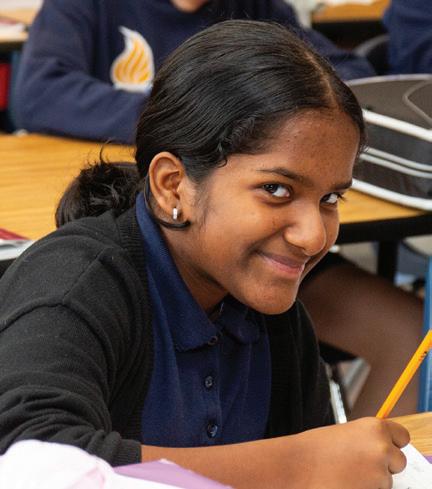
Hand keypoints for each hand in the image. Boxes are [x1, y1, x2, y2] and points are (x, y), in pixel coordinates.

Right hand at [284, 417, 408, 488]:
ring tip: (347, 472)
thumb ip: (368, 438)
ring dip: (373, 479)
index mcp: (375, 428)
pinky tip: (346, 482)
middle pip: (399, 461)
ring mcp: (380, 474)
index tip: (386, 447)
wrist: (298, 466)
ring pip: (387, 480)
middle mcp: (382, 449)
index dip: (393, 442)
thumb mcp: (346, 432)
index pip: (403, 436)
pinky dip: (365, 488)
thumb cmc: (317, 448)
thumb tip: (383, 447)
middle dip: (385, 464)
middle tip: (361, 463)